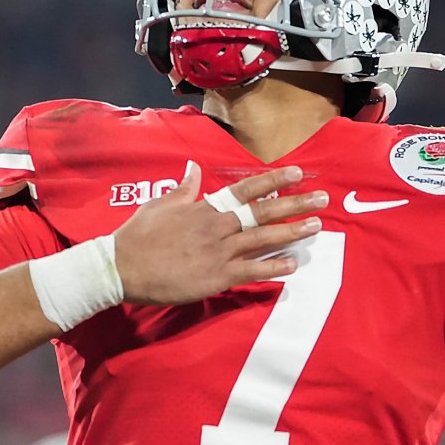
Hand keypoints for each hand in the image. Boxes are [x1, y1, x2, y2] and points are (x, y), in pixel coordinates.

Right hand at [112, 162, 326, 304]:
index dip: (273, 181)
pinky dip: (273, 267)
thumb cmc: (138, 235)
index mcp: (205, 208)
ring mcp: (218, 252)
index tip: (296, 174)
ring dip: (292, 232)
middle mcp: (217, 226)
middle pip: (263, 211)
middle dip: (294, 204)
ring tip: (316, 226)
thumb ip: (184, 187)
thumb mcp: (160, 204)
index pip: (245, 189)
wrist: (121, 267)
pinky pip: (251, 271)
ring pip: (262, 239)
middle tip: (322, 199)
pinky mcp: (216, 277)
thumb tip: (195, 167)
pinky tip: (292, 264)